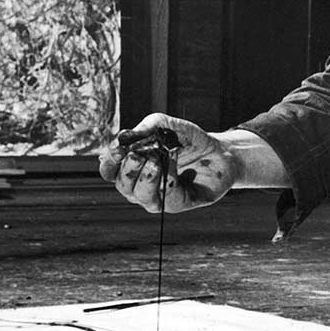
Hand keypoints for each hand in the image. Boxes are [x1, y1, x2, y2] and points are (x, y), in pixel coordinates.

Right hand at [98, 112, 240, 212]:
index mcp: (132, 167)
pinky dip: (168, 179)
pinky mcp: (177, 204)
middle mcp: (140, 185)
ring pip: (140, 196)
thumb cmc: (188, 140)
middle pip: (122, 184)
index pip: (109, 170)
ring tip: (157, 160)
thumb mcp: (165, 126)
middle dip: (128, 169)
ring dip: (146, 177)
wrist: (220, 151)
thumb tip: (123, 137)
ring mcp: (158, 197)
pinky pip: (166, 198)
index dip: (109, 161)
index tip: (118, 148)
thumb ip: (145, 129)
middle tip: (138, 154)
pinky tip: (173, 162)